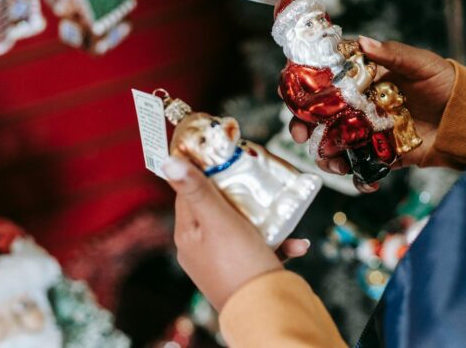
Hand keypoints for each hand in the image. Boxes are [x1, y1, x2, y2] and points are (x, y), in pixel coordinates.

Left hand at [162, 157, 310, 310]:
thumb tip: (168, 161)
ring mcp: (222, 262)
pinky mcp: (245, 273)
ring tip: (282, 213)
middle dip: (242, 193)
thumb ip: (197, 190)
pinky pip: (261, 249)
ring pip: (243, 227)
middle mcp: (201, 248)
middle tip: (259, 179)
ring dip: (266, 219)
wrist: (265, 312)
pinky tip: (297, 244)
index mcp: (188, 233)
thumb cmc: (239, 265)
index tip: (224, 154)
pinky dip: (279, 243)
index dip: (205, 170)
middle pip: (218, 207)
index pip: (189, 191)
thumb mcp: (218, 220)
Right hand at [288, 37, 457, 175]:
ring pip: (337, 144)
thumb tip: (364, 42)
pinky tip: (364, 182)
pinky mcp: (384, 155)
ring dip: (326, 155)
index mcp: (364, 80)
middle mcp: (361, 105)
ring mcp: (370, 131)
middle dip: (305, 126)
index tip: (290, 92)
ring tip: (331, 163)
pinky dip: (359, 178)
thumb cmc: (445, 82)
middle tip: (300, 134)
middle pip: (322, 115)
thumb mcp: (421, 63)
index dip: (304, 87)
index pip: (326, 80)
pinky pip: (364, 167)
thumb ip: (392, 54)